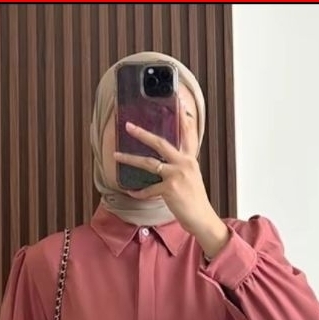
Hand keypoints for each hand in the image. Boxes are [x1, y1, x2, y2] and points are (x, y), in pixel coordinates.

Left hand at [114, 117, 229, 258]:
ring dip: (130, 159)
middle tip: (128, 126)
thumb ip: (181, 166)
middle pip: (160, 143)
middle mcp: (184, 163)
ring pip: (148, 163)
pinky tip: (131, 192)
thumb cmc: (196, 201)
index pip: (188, 133)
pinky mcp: (169, 189)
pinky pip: (148, 189)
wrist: (202, 218)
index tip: (178, 100)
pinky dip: (138, 192)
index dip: (182, 117)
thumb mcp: (192, 178)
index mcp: (190, 159)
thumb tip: (165, 161)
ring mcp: (176, 175)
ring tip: (116, 155)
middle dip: (142, 133)